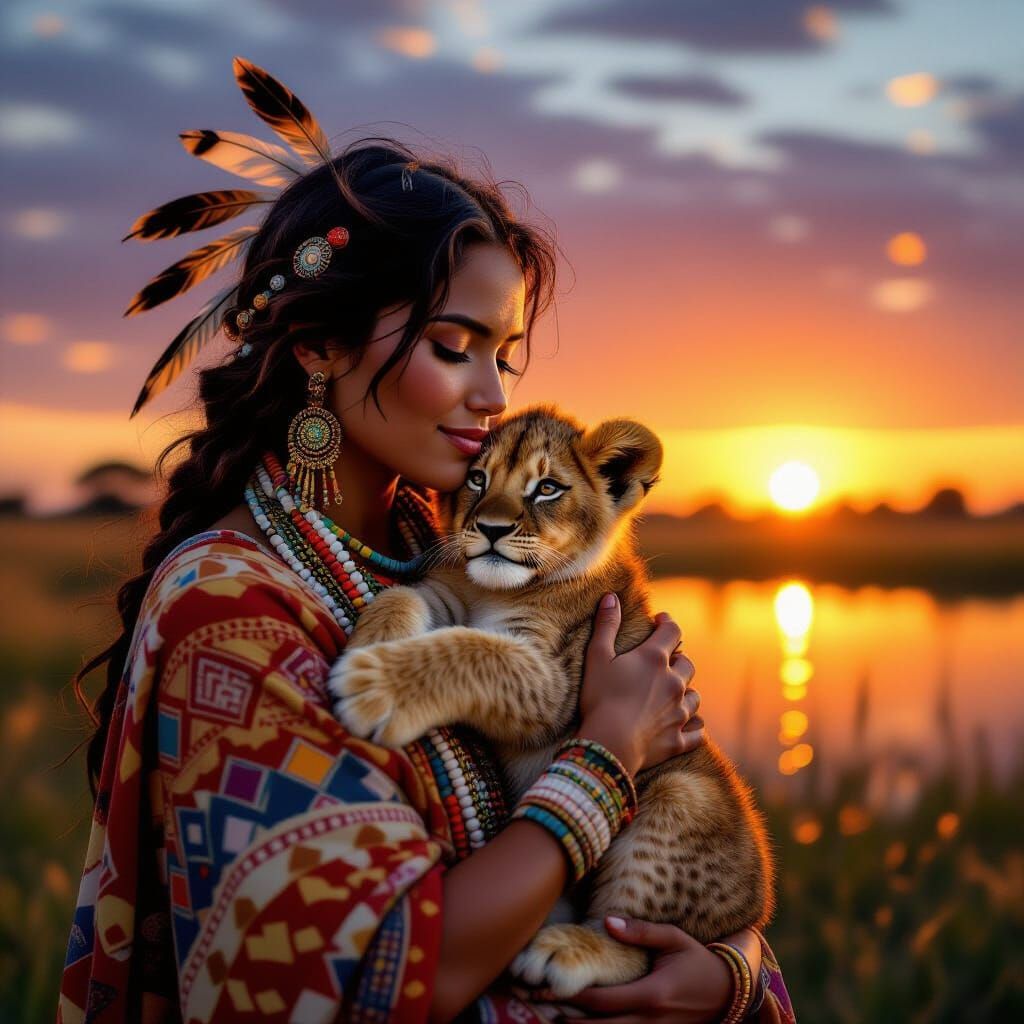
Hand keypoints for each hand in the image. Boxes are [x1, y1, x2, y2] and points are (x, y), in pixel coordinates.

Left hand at [553, 916, 746, 1023]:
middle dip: (567, 1018)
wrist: (729, 993)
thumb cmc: (698, 961)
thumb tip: (606, 922)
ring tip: (552, 1018)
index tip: (546, 990)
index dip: (572, 998)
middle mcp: (650, 1020)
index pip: (603, 1001)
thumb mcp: (674, 939)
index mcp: (651, 994)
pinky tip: (584, 1023)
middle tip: (537, 1007)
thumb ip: (641, 931)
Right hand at [579, 594, 704, 774]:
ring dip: (686, 692)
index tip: (659, 621)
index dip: (667, 623)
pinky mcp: (679, 739)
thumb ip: (606, 625)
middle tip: (664, 661)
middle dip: (678, 659)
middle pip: (687, 664)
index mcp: (655, 659)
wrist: (610, 744)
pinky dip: (695, 727)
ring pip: (694, 697)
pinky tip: (690, 726)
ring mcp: (679, 712)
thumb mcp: (597, 657)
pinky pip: (697, 732)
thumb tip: (611, 597)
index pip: (672, 631)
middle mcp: (674, 683)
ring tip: (674, 693)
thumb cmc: (600, 698)